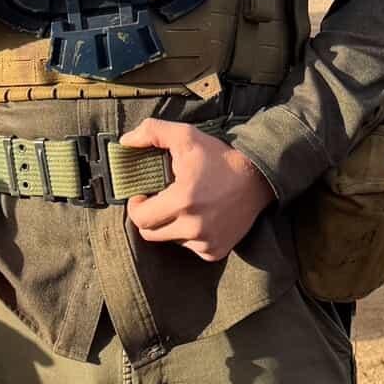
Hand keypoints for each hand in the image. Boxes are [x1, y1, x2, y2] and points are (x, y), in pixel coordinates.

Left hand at [120, 120, 272, 262]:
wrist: (259, 178)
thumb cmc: (220, 157)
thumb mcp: (186, 136)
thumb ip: (152, 132)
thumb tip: (125, 141)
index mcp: (183, 201)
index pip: (140, 218)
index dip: (136, 206)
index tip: (142, 195)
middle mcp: (194, 227)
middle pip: (150, 233)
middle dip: (149, 217)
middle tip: (158, 201)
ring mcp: (206, 242)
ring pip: (170, 240)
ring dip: (170, 226)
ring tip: (183, 207)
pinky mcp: (215, 251)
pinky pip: (190, 248)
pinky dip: (189, 236)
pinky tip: (200, 218)